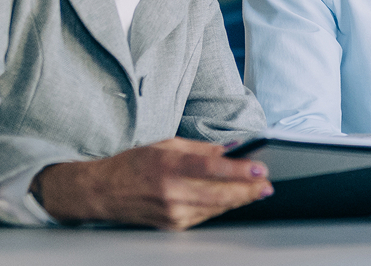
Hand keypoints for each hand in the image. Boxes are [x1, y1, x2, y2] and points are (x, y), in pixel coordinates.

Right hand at [30, 137, 272, 229]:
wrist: (103, 192)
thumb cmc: (134, 164)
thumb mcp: (166, 145)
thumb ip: (201, 149)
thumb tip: (232, 149)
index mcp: (168, 165)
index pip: (212, 169)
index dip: (240, 170)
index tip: (260, 168)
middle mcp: (170, 192)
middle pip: (219, 194)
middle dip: (248, 190)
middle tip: (267, 184)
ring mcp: (171, 212)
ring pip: (216, 208)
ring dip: (239, 199)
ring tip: (257, 190)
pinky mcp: (172, 225)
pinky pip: (205, 216)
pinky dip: (221, 207)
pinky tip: (233, 199)